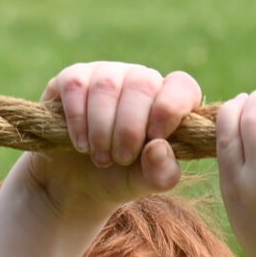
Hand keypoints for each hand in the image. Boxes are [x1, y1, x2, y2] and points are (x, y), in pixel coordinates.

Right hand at [25, 60, 200, 218]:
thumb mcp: (145, 182)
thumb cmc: (121, 176)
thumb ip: (162, 172)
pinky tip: (81, 144)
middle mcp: (140, 80)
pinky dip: (78, 120)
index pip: (182, 86)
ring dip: (103, 128)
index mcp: (168, 102)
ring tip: (101, 158)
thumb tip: (158, 146)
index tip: (155, 137)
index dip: (171, 108)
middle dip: (131, 127)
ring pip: (107, 85)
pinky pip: (76, 86)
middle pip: (143, 84)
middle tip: (122, 159)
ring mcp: (107, 74)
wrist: (75, 182)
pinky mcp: (73, 78)